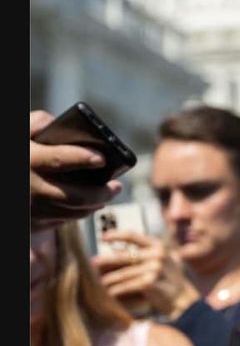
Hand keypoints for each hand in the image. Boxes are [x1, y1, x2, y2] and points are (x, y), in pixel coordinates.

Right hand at [30, 111, 120, 229]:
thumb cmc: (15, 152)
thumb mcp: (21, 132)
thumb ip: (39, 122)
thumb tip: (58, 123)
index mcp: (29, 160)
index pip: (58, 160)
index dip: (82, 158)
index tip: (102, 158)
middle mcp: (30, 187)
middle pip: (72, 196)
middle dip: (100, 193)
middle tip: (117, 187)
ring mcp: (30, 208)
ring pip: (69, 213)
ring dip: (92, 206)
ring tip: (107, 195)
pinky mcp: (30, 222)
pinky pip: (58, 222)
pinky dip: (76, 214)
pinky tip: (88, 206)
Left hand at [92, 231, 199, 318]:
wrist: (182, 297)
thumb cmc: (168, 279)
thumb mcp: (160, 261)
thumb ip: (142, 255)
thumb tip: (117, 252)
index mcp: (158, 245)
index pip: (134, 236)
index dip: (117, 235)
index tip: (103, 237)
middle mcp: (157, 254)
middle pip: (125, 256)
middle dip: (107, 260)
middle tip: (93, 262)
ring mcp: (154, 268)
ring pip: (124, 273)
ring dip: (110, 279)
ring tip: (100, 282)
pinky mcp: (150, 282)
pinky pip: (128, 285)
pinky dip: (117, 289)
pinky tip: (110, 293)